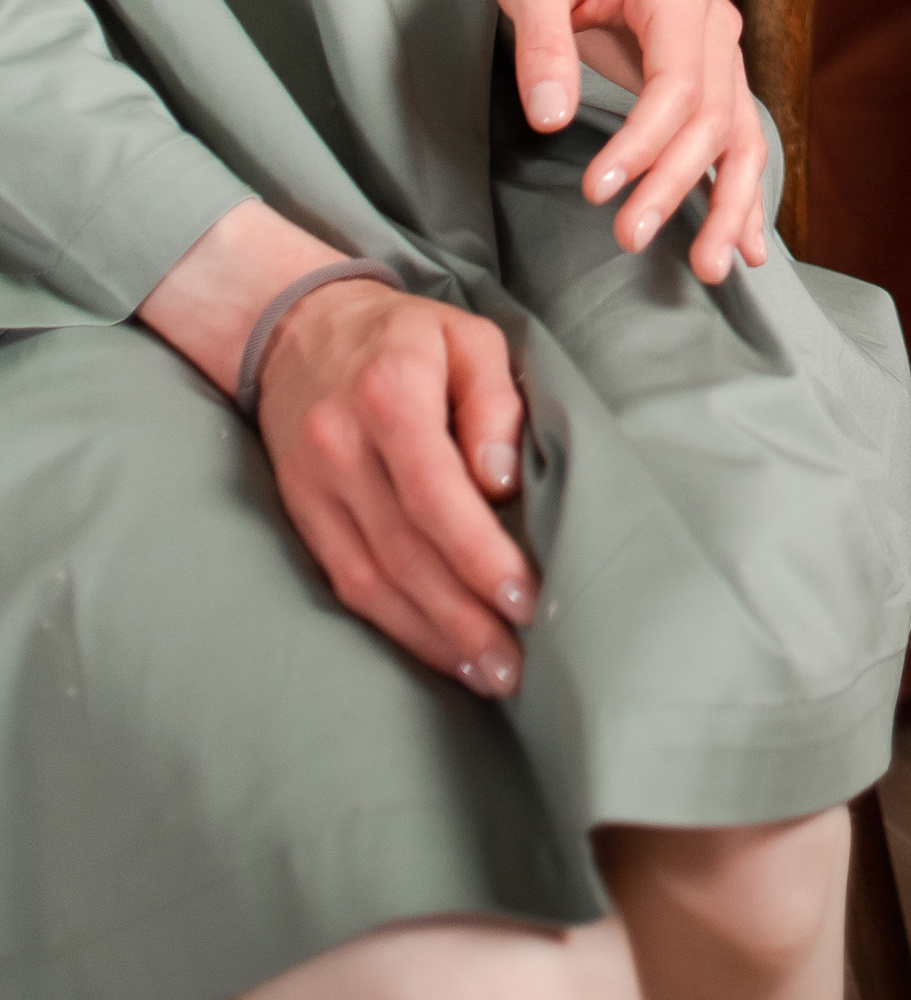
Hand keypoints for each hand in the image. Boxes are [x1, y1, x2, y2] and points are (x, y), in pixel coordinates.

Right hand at [256, 277, 534, 696]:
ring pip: (372, 579)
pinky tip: (439, 650)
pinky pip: (345, 581)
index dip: (478, 553)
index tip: (525, 597)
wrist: (297, 327)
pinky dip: (394, 625)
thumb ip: (493, 400)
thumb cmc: (406, 334)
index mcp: (390, 393)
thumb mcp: (468, 334)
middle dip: (465, 616)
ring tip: (489, 673)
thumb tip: (500, 479)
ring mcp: (312, 486)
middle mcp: (341, 446)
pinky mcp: (301, 513)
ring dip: (432, 636)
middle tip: (518, 665)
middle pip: (405, 549)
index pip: (434, 492)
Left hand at [491, 0, 768, 282]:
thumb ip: (540, 43)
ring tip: (710, 268)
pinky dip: (744, 193)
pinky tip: (747, 245)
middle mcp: (714, 23)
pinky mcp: (711, 77)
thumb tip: (552, 117)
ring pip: (741, 136)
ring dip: (729, 204)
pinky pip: (739, 139)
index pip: (678, 82)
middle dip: (677, 183)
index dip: (645, 141)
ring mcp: (721, 52)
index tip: (598, 189)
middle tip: (628, 236)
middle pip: (712, 117)